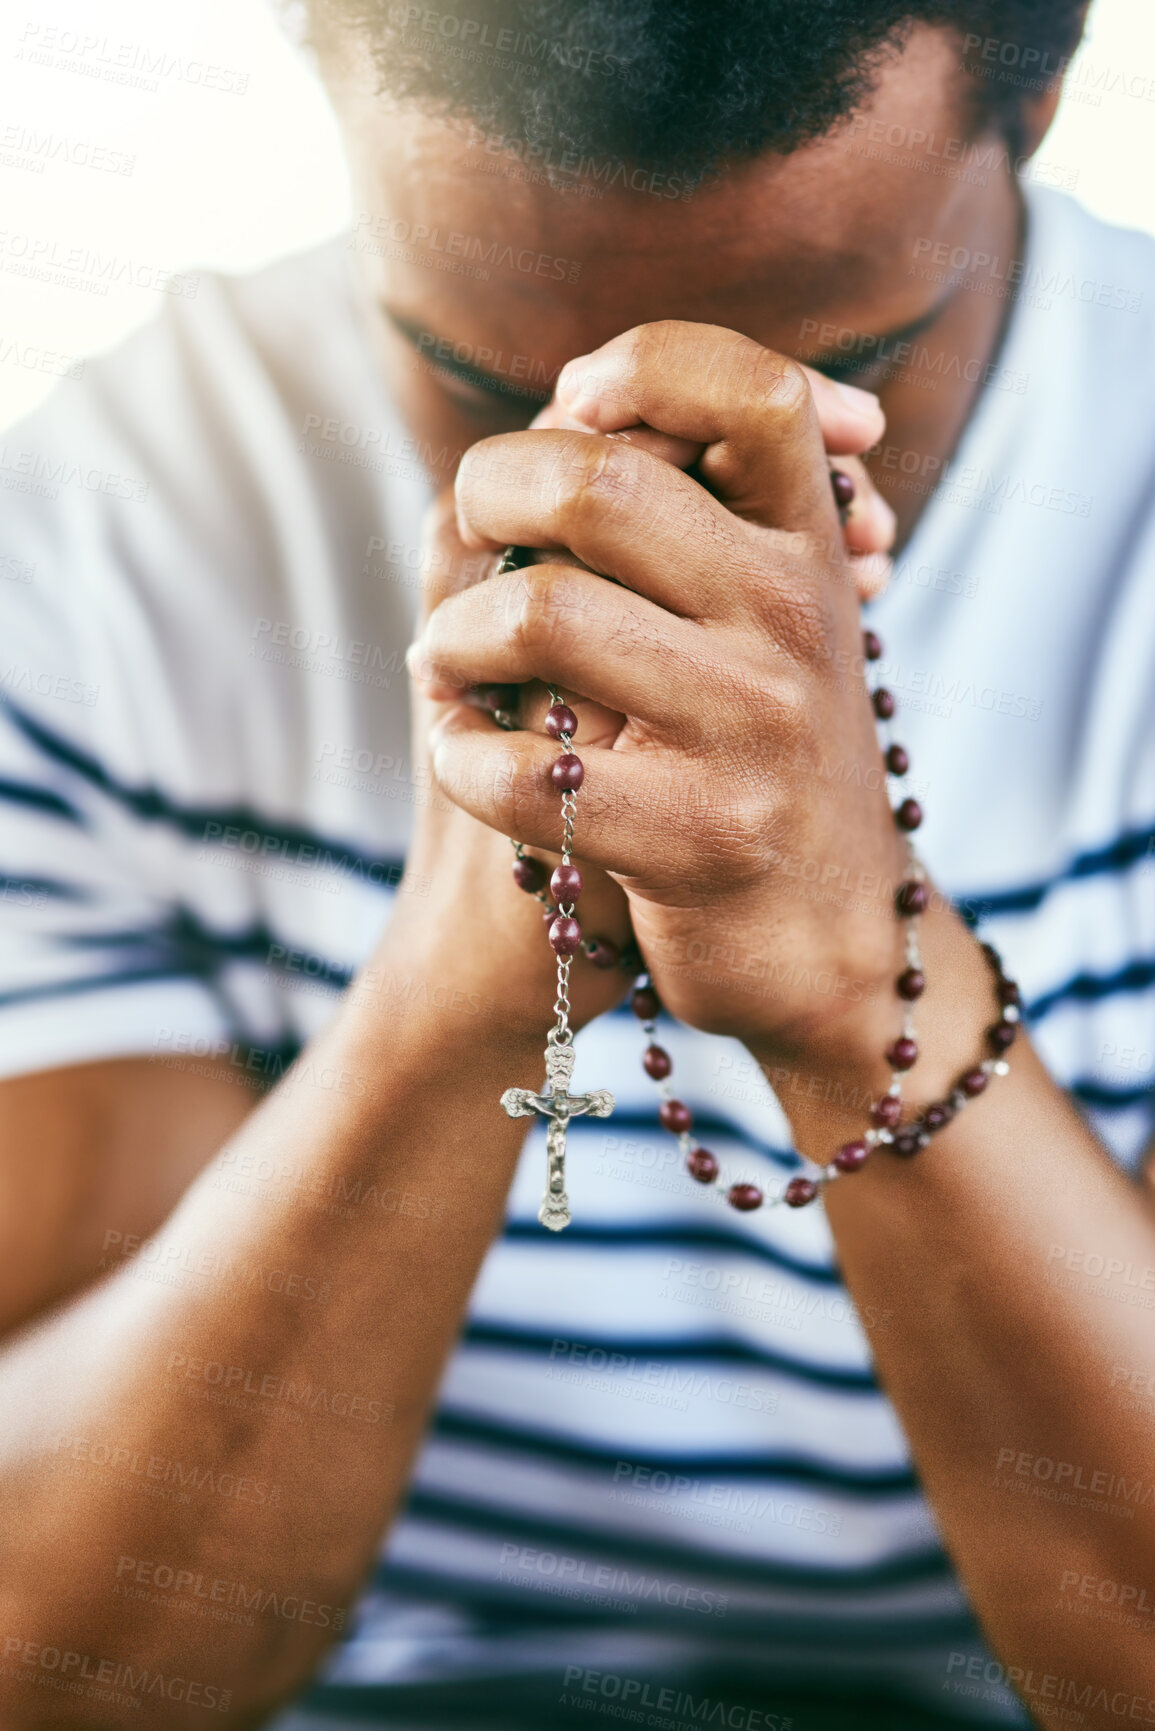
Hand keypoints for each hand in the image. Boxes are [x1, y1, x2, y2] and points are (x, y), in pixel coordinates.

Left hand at [409, 321, 911, 1080]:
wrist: (821, 940)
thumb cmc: (752, 755)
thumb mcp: (763, 623)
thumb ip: (693, 517)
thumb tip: (576, 397)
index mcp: (809, 553)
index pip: (754, 389)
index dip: (643, 365)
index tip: (573, 406)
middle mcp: (794, 624)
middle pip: (599, 481)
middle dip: (488, 492)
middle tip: (469, 534)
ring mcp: (751, 731)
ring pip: (540, 615)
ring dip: (450, 641)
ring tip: (445, 666)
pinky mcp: (697, 841)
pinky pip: (523, 769)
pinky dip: (460, 757)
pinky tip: (467, 756)